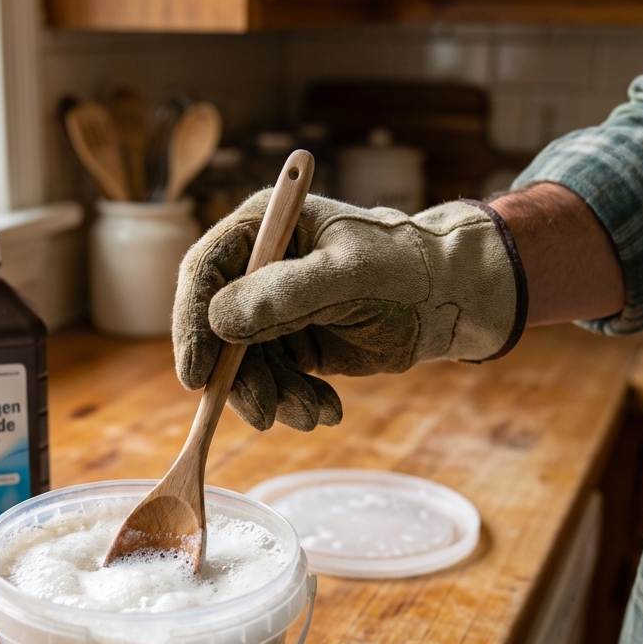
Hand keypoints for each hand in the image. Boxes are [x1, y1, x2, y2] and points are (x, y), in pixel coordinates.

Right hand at [173, 190, 524, 430]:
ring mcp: (271, 309)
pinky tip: (326, 409)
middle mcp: (257, 268)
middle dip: (241, 378)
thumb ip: (286, 295)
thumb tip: (220, 320)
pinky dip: (295, 402)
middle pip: (217, 329)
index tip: (197, 377)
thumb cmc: (405, 269)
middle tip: (266, 414)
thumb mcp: (348, 276)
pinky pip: (273, 381)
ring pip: (244, 365)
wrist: (449, 301)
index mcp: (262, 228)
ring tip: (313, 414)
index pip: (204, 273)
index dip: (193, 326)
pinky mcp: (290, 343)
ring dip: (273, 398)